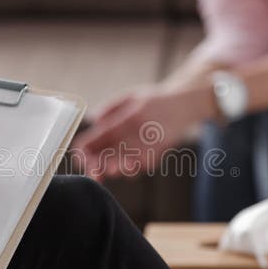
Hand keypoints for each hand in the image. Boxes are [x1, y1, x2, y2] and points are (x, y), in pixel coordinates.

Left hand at [72, 76, 217, 180]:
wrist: (187, 103)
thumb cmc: (154, 99)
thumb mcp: (130, 96)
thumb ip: (109, 108)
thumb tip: (93, 122)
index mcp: (129, 116)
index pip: (101, 136)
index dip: (87, 149)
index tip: (80, 154)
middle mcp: (140, 132)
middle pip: (112, 156)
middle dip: (97, 166)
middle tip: (91, 170)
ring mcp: (151, 145)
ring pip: (126, 166)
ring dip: (112, 170)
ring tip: (102, 172)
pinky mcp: (159, 154)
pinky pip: (139, 167)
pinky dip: (130, 169)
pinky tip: (122, 167)